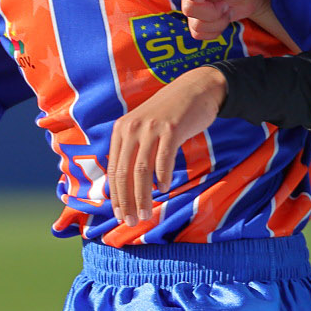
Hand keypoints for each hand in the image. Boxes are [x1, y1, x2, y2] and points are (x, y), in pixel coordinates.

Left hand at [107, 67, 226, 226]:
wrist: (196, 88)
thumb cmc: (170, 114)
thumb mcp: (144, 127)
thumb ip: (133, 150)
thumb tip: (126, 185)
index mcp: (121, 130)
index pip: (114, 170)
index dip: (116, 195)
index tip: (119, 215)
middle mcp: (132, 128)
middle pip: (125, 173)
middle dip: (127, 202)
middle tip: (132, 221)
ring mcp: (151, 128)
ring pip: (142, 171)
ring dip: (143, 197)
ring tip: (147, 214)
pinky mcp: (171, 129)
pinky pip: (164, 160)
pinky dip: (162, 178)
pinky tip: (163, 190)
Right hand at [168, 0, 271, 41]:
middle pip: (187, 8)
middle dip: (211, 13)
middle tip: (226, 6)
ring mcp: (194, 6)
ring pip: (194, 25)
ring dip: (216, 23)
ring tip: (227, 11)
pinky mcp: (199, 20)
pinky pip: (199, 34)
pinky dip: (215, 31)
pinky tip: (224, 20)